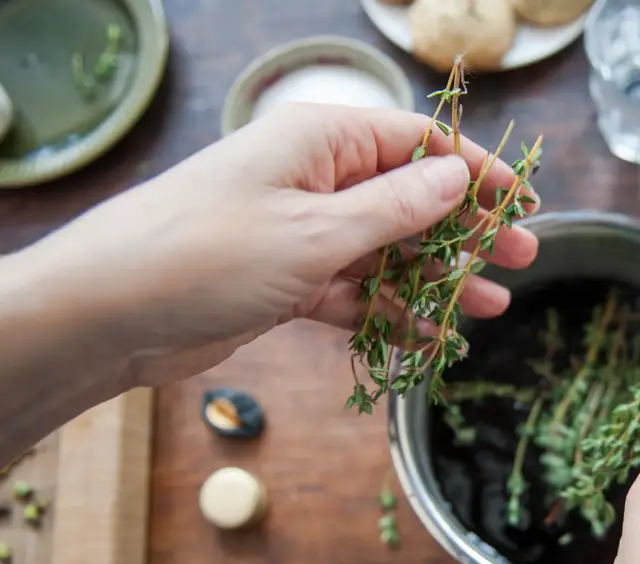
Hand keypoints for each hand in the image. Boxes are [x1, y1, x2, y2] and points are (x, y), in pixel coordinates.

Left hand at [15, 103, 538, 385]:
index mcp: (320, 141)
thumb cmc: (207, 253)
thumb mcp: (314, 229)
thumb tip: (457, 175)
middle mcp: (315, 180)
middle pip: (409, 199)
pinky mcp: (288, 281)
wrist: (109, 315)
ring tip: (487, 307)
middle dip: (465, 230)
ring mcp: (301, 233)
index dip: (475, 171)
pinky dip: (389, 313)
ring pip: (387, 252)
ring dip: (435, 279)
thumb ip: (394, 207)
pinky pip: (354, 293)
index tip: (521, 202)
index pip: (416, 143)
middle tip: (522, 258)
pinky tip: (429, 338)